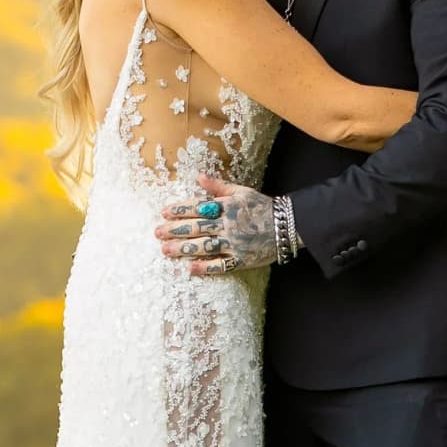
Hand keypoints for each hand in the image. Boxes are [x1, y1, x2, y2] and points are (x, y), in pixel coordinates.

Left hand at [155, 175, 282, 276]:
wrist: (288, 225)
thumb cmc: (262, 206)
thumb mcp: (241, 191)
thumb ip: (218, 186)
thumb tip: (198, 176)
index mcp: (227, 206)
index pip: (198, 207)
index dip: (180, 210)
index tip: (164, 212)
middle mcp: (229, 225)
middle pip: (197, 227)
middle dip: (175, 230)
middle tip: (157, 232)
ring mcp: (235, 244)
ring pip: (205, 246)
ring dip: (183, 248)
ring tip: (166, 250)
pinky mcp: (242, 260)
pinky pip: (222, 265)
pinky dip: (206, 268)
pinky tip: (191, 269)